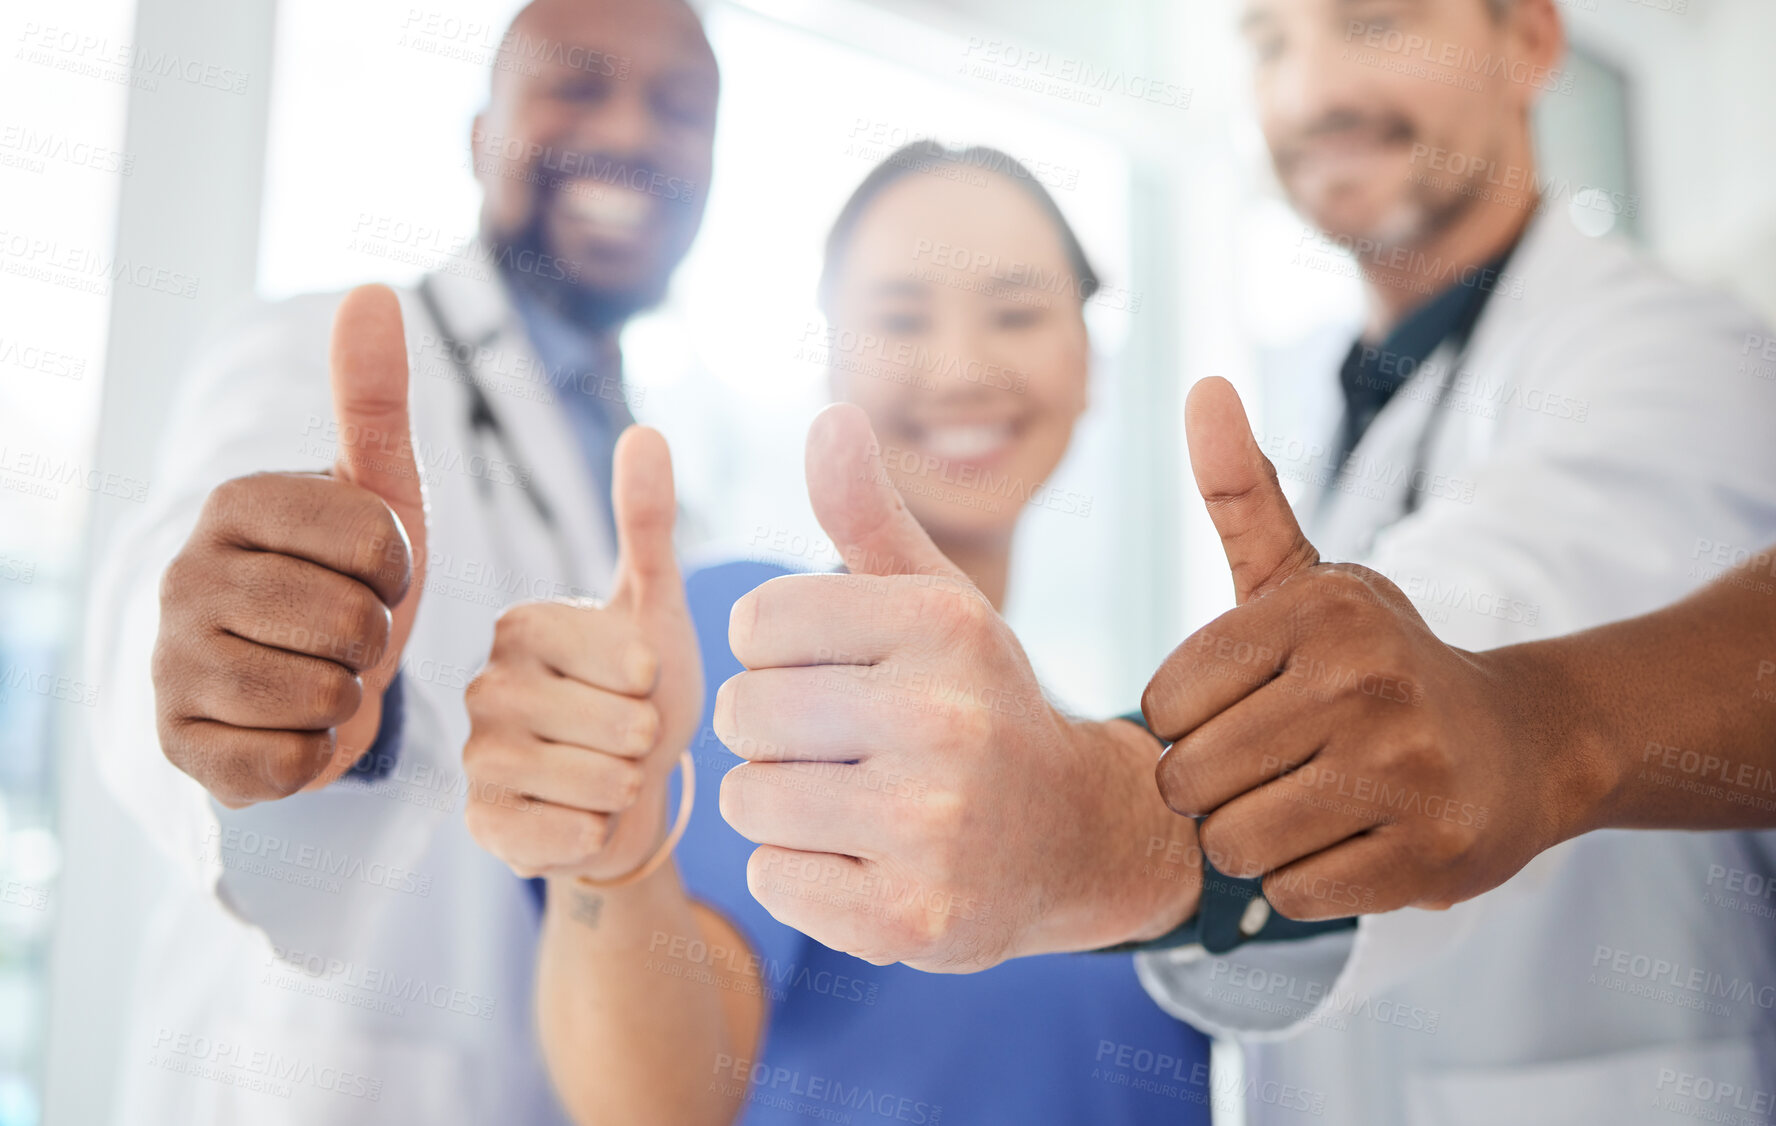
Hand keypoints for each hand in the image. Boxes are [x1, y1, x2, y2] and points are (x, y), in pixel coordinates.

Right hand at [153, 285, 428, 806]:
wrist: (318, 681)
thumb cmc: (353, 580)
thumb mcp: (382, 493)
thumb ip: (374, 399)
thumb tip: (371, 290)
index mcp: (234, 503)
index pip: (377, 542)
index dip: (401, 570)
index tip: (375, 573)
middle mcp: (183, 577)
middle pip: (353, 623)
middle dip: (376, 637)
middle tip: (349, 632)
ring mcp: (170, 664)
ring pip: (323, 693)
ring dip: (348, 694)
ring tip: (323, 673)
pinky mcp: (180, 745)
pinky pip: (289, 763)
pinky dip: (315, 753)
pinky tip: (293, 726)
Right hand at [463, 427, 702, 881]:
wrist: (630, 794)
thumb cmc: (645, 693)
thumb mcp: (656, 606)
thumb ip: (647, 522)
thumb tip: (645, 429)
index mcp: (522, 623)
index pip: (627, 660)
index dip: (657, 682)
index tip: (639, 682)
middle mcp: (484, 684)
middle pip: (617, 725)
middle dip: (648, 740)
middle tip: (629, 737)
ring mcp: (476, 759)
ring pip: (598, 783)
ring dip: (629, 787)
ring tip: (613, 773)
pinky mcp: (482, 825)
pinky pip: (568, 836)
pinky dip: (598, 832)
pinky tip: (587, 816)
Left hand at [715, 404, 1197, 971]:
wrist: (1071, 838)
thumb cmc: (976, 704)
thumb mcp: (936, 604)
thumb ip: (868, 514)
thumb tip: (828, 415)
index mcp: (944, 624)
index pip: (757, 620)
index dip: (773, 649)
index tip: (828, 670)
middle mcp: (944, 720)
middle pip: (744, 711)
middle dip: (771, 729)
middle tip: (837, 746)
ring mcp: (930, 828)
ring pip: (745, 798)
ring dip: (776, 804)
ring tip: (847, 801)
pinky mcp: (908, 921)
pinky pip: (768, 879)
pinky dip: (797, 872)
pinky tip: (862, 860)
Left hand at [1143, 377, 1578, 917]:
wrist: (1522, 745)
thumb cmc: (1376, 662)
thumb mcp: (1310, 576)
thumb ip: (1241, 494)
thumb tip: (1201, 385)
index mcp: (1318, 610)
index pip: (1164, 704)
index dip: (1186, 724)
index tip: (1242, 710)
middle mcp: (1363, 682)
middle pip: (1191, 781)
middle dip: (1212, 788)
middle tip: (1271, 768)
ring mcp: (1403, 772)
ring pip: (1234, 846)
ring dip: (1252, 841)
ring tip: (1305, 804)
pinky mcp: (1429, 854)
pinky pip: (1292, 896)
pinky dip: (1302, 881)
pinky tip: (1347, 840)